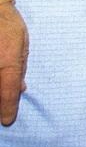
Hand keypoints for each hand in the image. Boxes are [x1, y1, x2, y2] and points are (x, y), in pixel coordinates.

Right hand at [0, 0, 27, 126]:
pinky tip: (0, 80)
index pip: (8, 92)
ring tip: (1, 95)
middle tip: (1, 112)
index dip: (8, 109)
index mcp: (9, 63)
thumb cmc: (9, 25)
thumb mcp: (22, 45)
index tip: (7, 120)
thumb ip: (20, 68)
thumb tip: (21, 88)